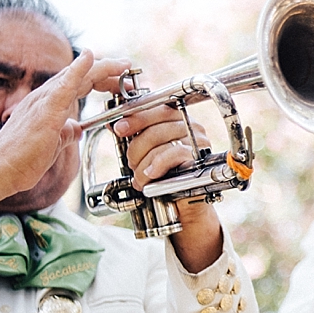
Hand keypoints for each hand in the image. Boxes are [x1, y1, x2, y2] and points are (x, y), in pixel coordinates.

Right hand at [0, 51, 130, 242]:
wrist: (0, 170)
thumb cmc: (22, 159)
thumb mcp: (54, 143)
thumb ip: (66, 132)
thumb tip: (77, 129)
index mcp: (49, 104)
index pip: (80, 84)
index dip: (102, 80)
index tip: (121, 81)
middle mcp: (45, 96)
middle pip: (83, 76)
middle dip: (108, 71)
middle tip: (129, 69)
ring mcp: (44, 101)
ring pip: (78, 76)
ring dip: (102, 68)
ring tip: (122, 64)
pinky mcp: (45, 110)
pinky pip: (64, 85)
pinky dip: (78, 69)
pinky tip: (90, 58)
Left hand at [112, 102, 221, 272]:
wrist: (183, 205)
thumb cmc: (165, 177)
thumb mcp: (146, 153)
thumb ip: (135, 137)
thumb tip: (113, 123)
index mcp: (179, 119)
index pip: (157, 107)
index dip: (135, 116)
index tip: (118, 129)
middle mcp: (192, 126)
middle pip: (157, 121)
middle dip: (136, 145)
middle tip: (131, 163)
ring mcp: (198, 142)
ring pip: (161, 138)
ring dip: (142, 162)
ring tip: (140, 178)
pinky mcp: (200, 158)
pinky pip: (174, 153)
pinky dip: (156, 166)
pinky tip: (150, 176)